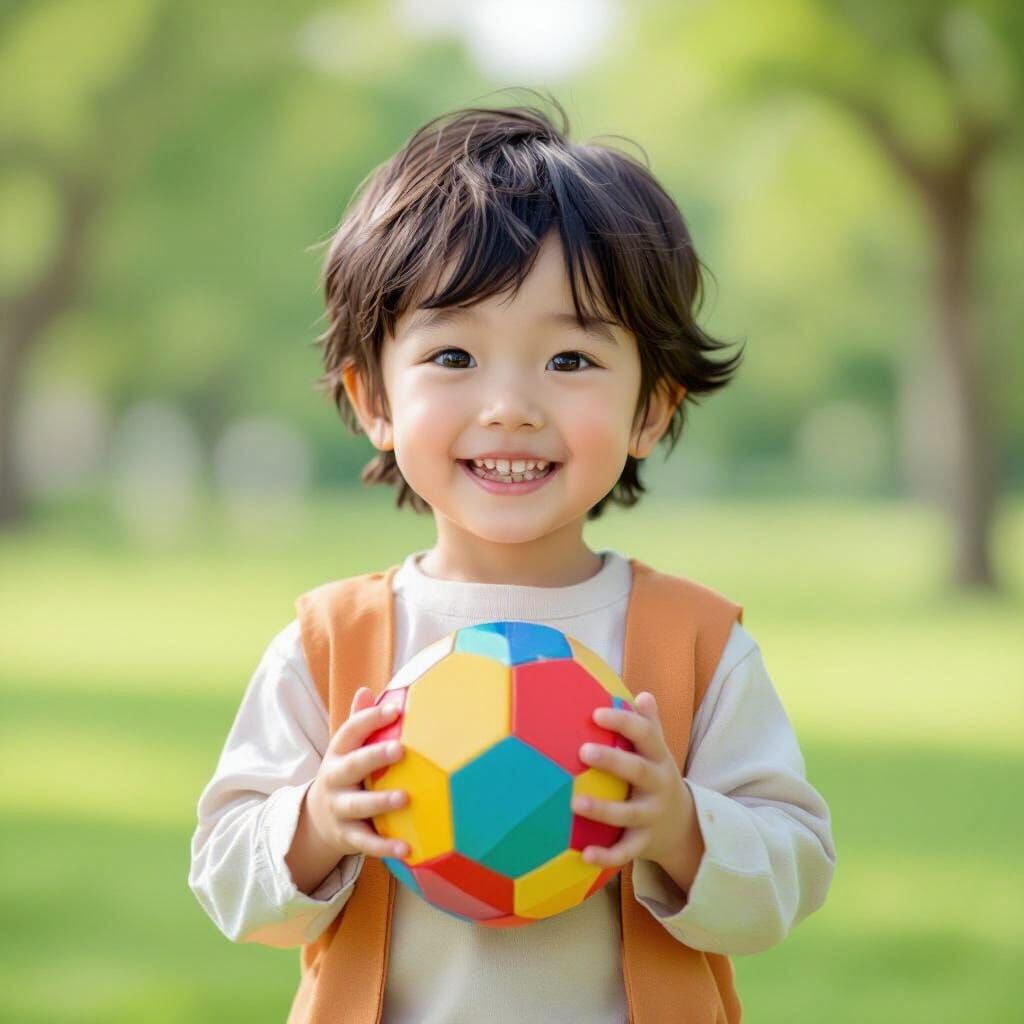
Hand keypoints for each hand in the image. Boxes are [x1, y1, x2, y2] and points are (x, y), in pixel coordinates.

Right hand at [307, 686, 410, 859]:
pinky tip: (408, 848)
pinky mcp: (347, 836)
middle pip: (353, 767)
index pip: (350, 731)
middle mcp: (335, 779)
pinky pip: (366, 843)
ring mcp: (339, 809)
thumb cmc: (345, 774)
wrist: (316, 820)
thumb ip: (358, 722)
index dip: (370, 719)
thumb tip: (367, 690)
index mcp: (337, 753)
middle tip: (400, 750)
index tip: (396, 710)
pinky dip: (386, 846)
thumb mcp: (346, 749)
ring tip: (405, 798)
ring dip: (381, 802)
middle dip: (375, 758)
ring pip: (358, 806)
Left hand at [571, 692, 697, 872]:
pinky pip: (625, 851)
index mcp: (659, 758)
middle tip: (583, 750)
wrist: (684, 827)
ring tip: (575, 802)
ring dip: (603, 809)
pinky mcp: (644, 843)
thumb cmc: (656, 777)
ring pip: (628, 814)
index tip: (596, 713)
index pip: (645, 735)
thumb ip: (648, 725)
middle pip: (638, 771)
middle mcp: (658, 786)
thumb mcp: (658, 752)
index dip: (623, 722)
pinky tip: (583, 854)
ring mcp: (651, 816)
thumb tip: (643, 695)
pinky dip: (606, 856)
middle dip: (613, 760)